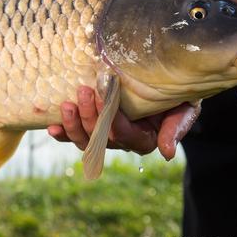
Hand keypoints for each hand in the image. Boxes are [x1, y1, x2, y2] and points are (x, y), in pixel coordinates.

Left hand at [48, 86, 199, 159]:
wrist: (168, 83)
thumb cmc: (178, 94)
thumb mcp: (185, 107)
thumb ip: (176, 127)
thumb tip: (166, 153)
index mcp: (144, 139)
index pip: (122, 133)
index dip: (110, 116)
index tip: (102, 90)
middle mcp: (122, 140)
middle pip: (100, 138)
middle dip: (89, 115)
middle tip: (83, 90)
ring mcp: (105, 136)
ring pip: (85, 140)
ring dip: (73, 124)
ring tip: (66, 105)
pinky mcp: (92, 127)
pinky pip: (74, 136)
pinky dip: (62, 133)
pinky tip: (51, 128)